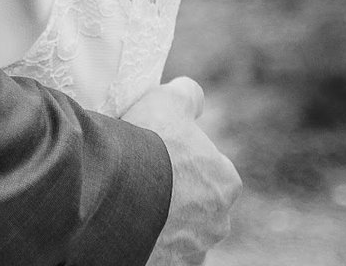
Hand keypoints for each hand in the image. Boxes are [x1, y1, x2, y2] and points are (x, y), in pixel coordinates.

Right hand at [123, 78, 240, 264]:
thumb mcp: (167, 100)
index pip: (210, 169)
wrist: (119, 191)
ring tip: (132, 202)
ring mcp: (194, 250)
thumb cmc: (149, 142)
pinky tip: (128, 222)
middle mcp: (218, 222)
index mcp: (226, 182)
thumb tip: (193, 95)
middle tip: (143, 178)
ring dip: (162, 221)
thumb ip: (187, 95)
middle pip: (197, 205)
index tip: (159, 152)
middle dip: (176, 195)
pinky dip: (148, 241)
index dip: (182, 158)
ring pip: (180, 232)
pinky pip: (161, 252)